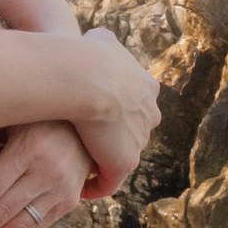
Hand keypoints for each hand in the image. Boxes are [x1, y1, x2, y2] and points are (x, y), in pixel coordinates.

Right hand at [71, 27, 160, 196]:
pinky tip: (80, 187)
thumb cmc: (89, 56)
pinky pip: (110, 181)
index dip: (113, 110)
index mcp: (147, 89)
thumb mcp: (101, 39)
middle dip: (112, 137)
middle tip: (85, 141)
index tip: (94, 115)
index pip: (133, 104)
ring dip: (102, 161)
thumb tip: (98, 41)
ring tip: (78, 164)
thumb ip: (105, 42)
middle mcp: (150, 115)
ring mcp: (139, 141)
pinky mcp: (124, 162)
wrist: (87, 78)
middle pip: (130, 132)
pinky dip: (96, 185)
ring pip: (120, 156)